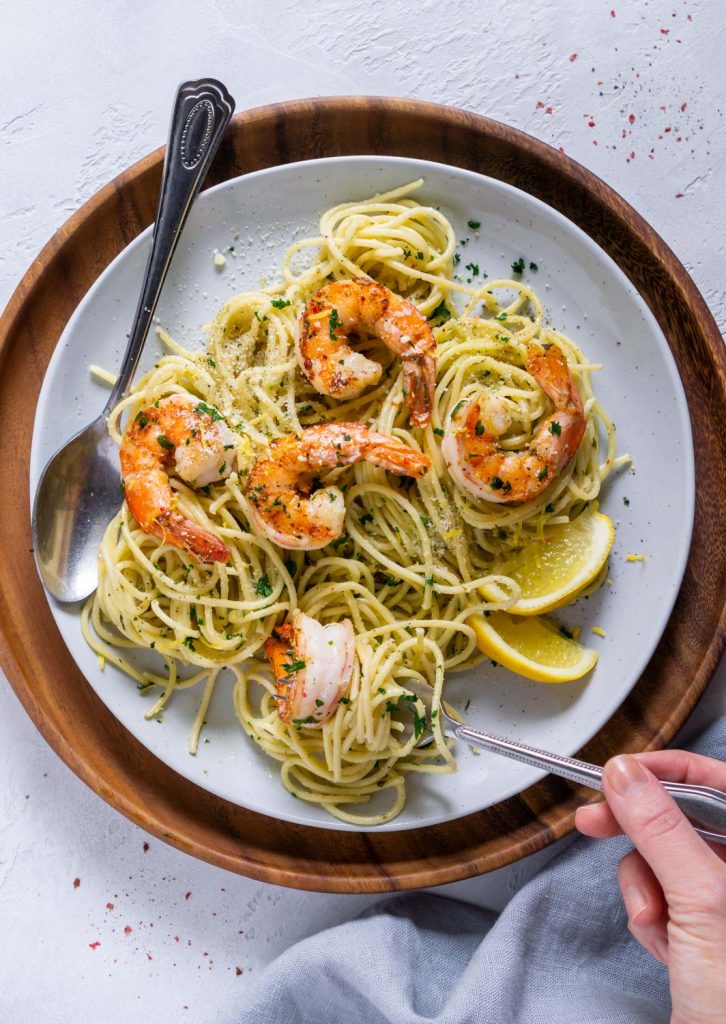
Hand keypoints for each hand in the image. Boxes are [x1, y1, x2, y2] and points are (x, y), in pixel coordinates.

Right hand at [576, 750, 725, 1023]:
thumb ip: (661, 829)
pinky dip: (651, 915)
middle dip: (640, 833)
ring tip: (655, 922)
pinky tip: (664, 944)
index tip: (619, 771)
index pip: (717, 780)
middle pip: (685, 817)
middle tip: (594, 821)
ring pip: (666, 859)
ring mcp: (725, 902)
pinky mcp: (706, 928)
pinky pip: (663, 895)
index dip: (666, 768)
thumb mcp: (699, 902)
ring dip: (645, 889)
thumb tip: (626, 775)